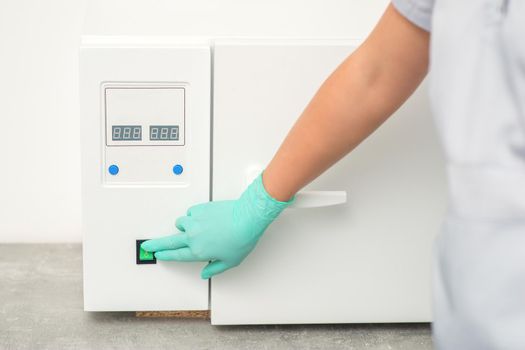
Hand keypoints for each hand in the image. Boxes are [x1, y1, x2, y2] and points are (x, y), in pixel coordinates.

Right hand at [141, 173, 294, 278]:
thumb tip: (205, 273)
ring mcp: (194, 222)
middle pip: (169, 241)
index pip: (177, 256)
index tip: (158, 255)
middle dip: (156, 244)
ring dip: (185, 226)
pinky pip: (191, 212)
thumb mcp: (230, 261)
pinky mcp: (199, 209)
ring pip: (181, 223)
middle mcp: (193, 237)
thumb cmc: (241, 239)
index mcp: (199, 252)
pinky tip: (206, 217)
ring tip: (198, 227)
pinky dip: (195, 215)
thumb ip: (215, 268)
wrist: (247, 218)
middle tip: (147, 245)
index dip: (166, 256)